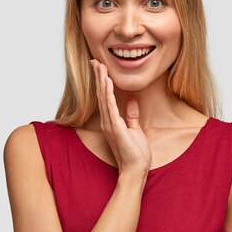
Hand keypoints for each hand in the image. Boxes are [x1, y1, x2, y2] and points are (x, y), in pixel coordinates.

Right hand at [90, 59, 151, 179]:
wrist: (135, 170)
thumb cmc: (135, 154)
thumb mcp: (135, 131)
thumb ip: (131, 116)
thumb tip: (131, 102)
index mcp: (111, 121)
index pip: (105, 97)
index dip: (103, 82)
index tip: (101, 68)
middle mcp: (107, 121)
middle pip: (101, 94)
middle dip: (99, 77)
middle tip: (95, 61)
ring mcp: (109, 125)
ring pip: (104, 98)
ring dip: (102, 81)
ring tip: (99, 66)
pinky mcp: (115, 128)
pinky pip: (110, 108)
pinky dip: (108, 94)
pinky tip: (107, 83)